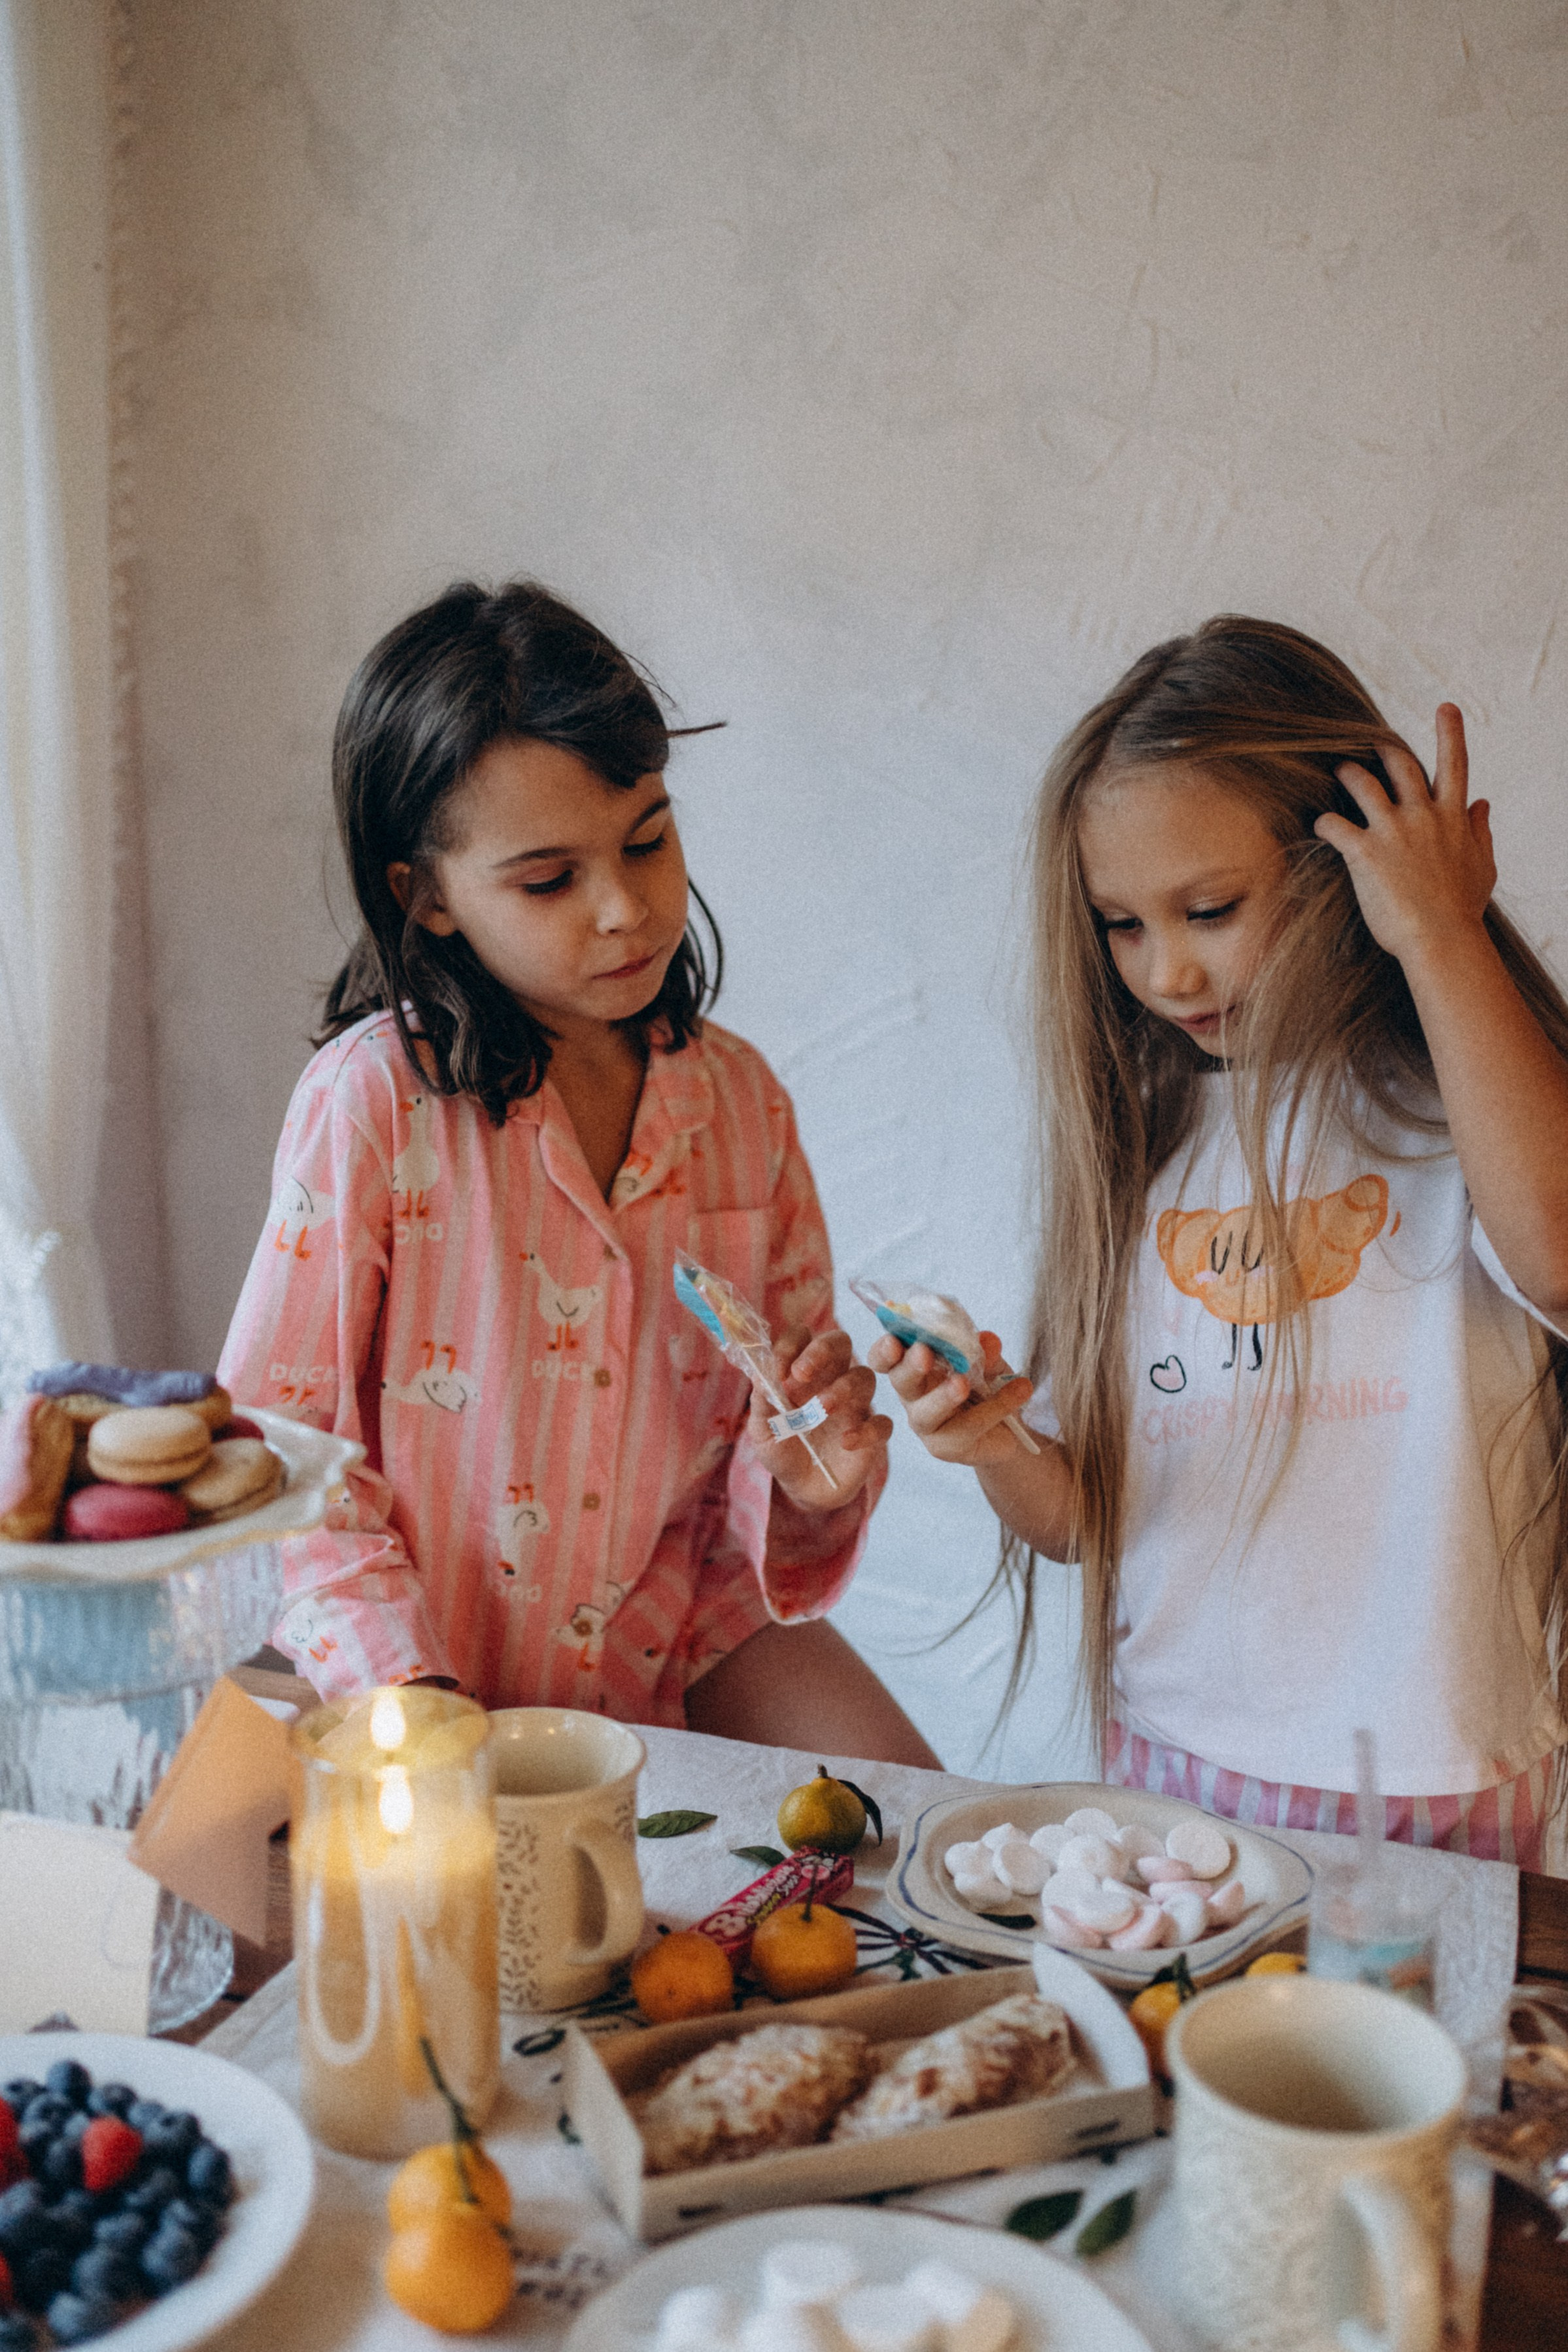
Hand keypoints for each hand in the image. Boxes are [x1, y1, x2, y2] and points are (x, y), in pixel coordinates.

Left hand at [747, 1325, 891, 1510]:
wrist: (801, 1488)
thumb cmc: (782, 1449)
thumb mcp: (762, 1430)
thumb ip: (763, 1403)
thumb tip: (762, 1375)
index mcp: (804, 1371)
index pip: (802, 1337)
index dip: (791, 1345)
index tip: (778, 1370)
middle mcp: (832, 1379)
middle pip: (840, 1342)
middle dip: (822, 1350)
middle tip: (801, 1374)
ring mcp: (855, 1404)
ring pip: (864, 1377)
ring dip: (842, 1388)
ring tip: (821, 1409)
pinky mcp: (872, 1433)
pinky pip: (881, 1423)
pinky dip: (866, 1430)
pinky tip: (845, 1442)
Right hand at [867, 1327, 1033, 1467]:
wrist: (1008, 1429)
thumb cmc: (986, 1386)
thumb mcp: (990, 1363)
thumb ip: (986, 1352)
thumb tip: (987, 1340)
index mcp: (914, 1367)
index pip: (886, 1358)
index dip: (885, 1349)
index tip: (895, 1339)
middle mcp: (914, 1396)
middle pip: (900, 1381)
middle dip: (910, 1365)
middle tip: (924, 1353)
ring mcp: (927, 1425)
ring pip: (926, 1412)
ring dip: (943, 1395)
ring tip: (963, 1383)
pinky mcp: (946, 1447)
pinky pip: (968, 1427)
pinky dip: (995, 1407)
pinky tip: (1020, 1391)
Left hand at [1313, 704, 1494, 968]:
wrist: (1442, 940)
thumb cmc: (1462, 910)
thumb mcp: (1483, 866)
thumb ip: (1481, 831)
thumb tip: (1483, 804)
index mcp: (1453, 817)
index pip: (1454, 764)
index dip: (1450, 732)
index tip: (1446, 707)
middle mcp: (1423, 815)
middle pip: (1401, 764)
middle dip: (1383, 749)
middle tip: (1368, 744)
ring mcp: (1393, 830)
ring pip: (1363, 783)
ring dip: (1348, 772)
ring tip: (1338, 771)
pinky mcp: (1365, 851)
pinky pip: (1334, 823)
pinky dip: (1324, 821)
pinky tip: (1319, 826)